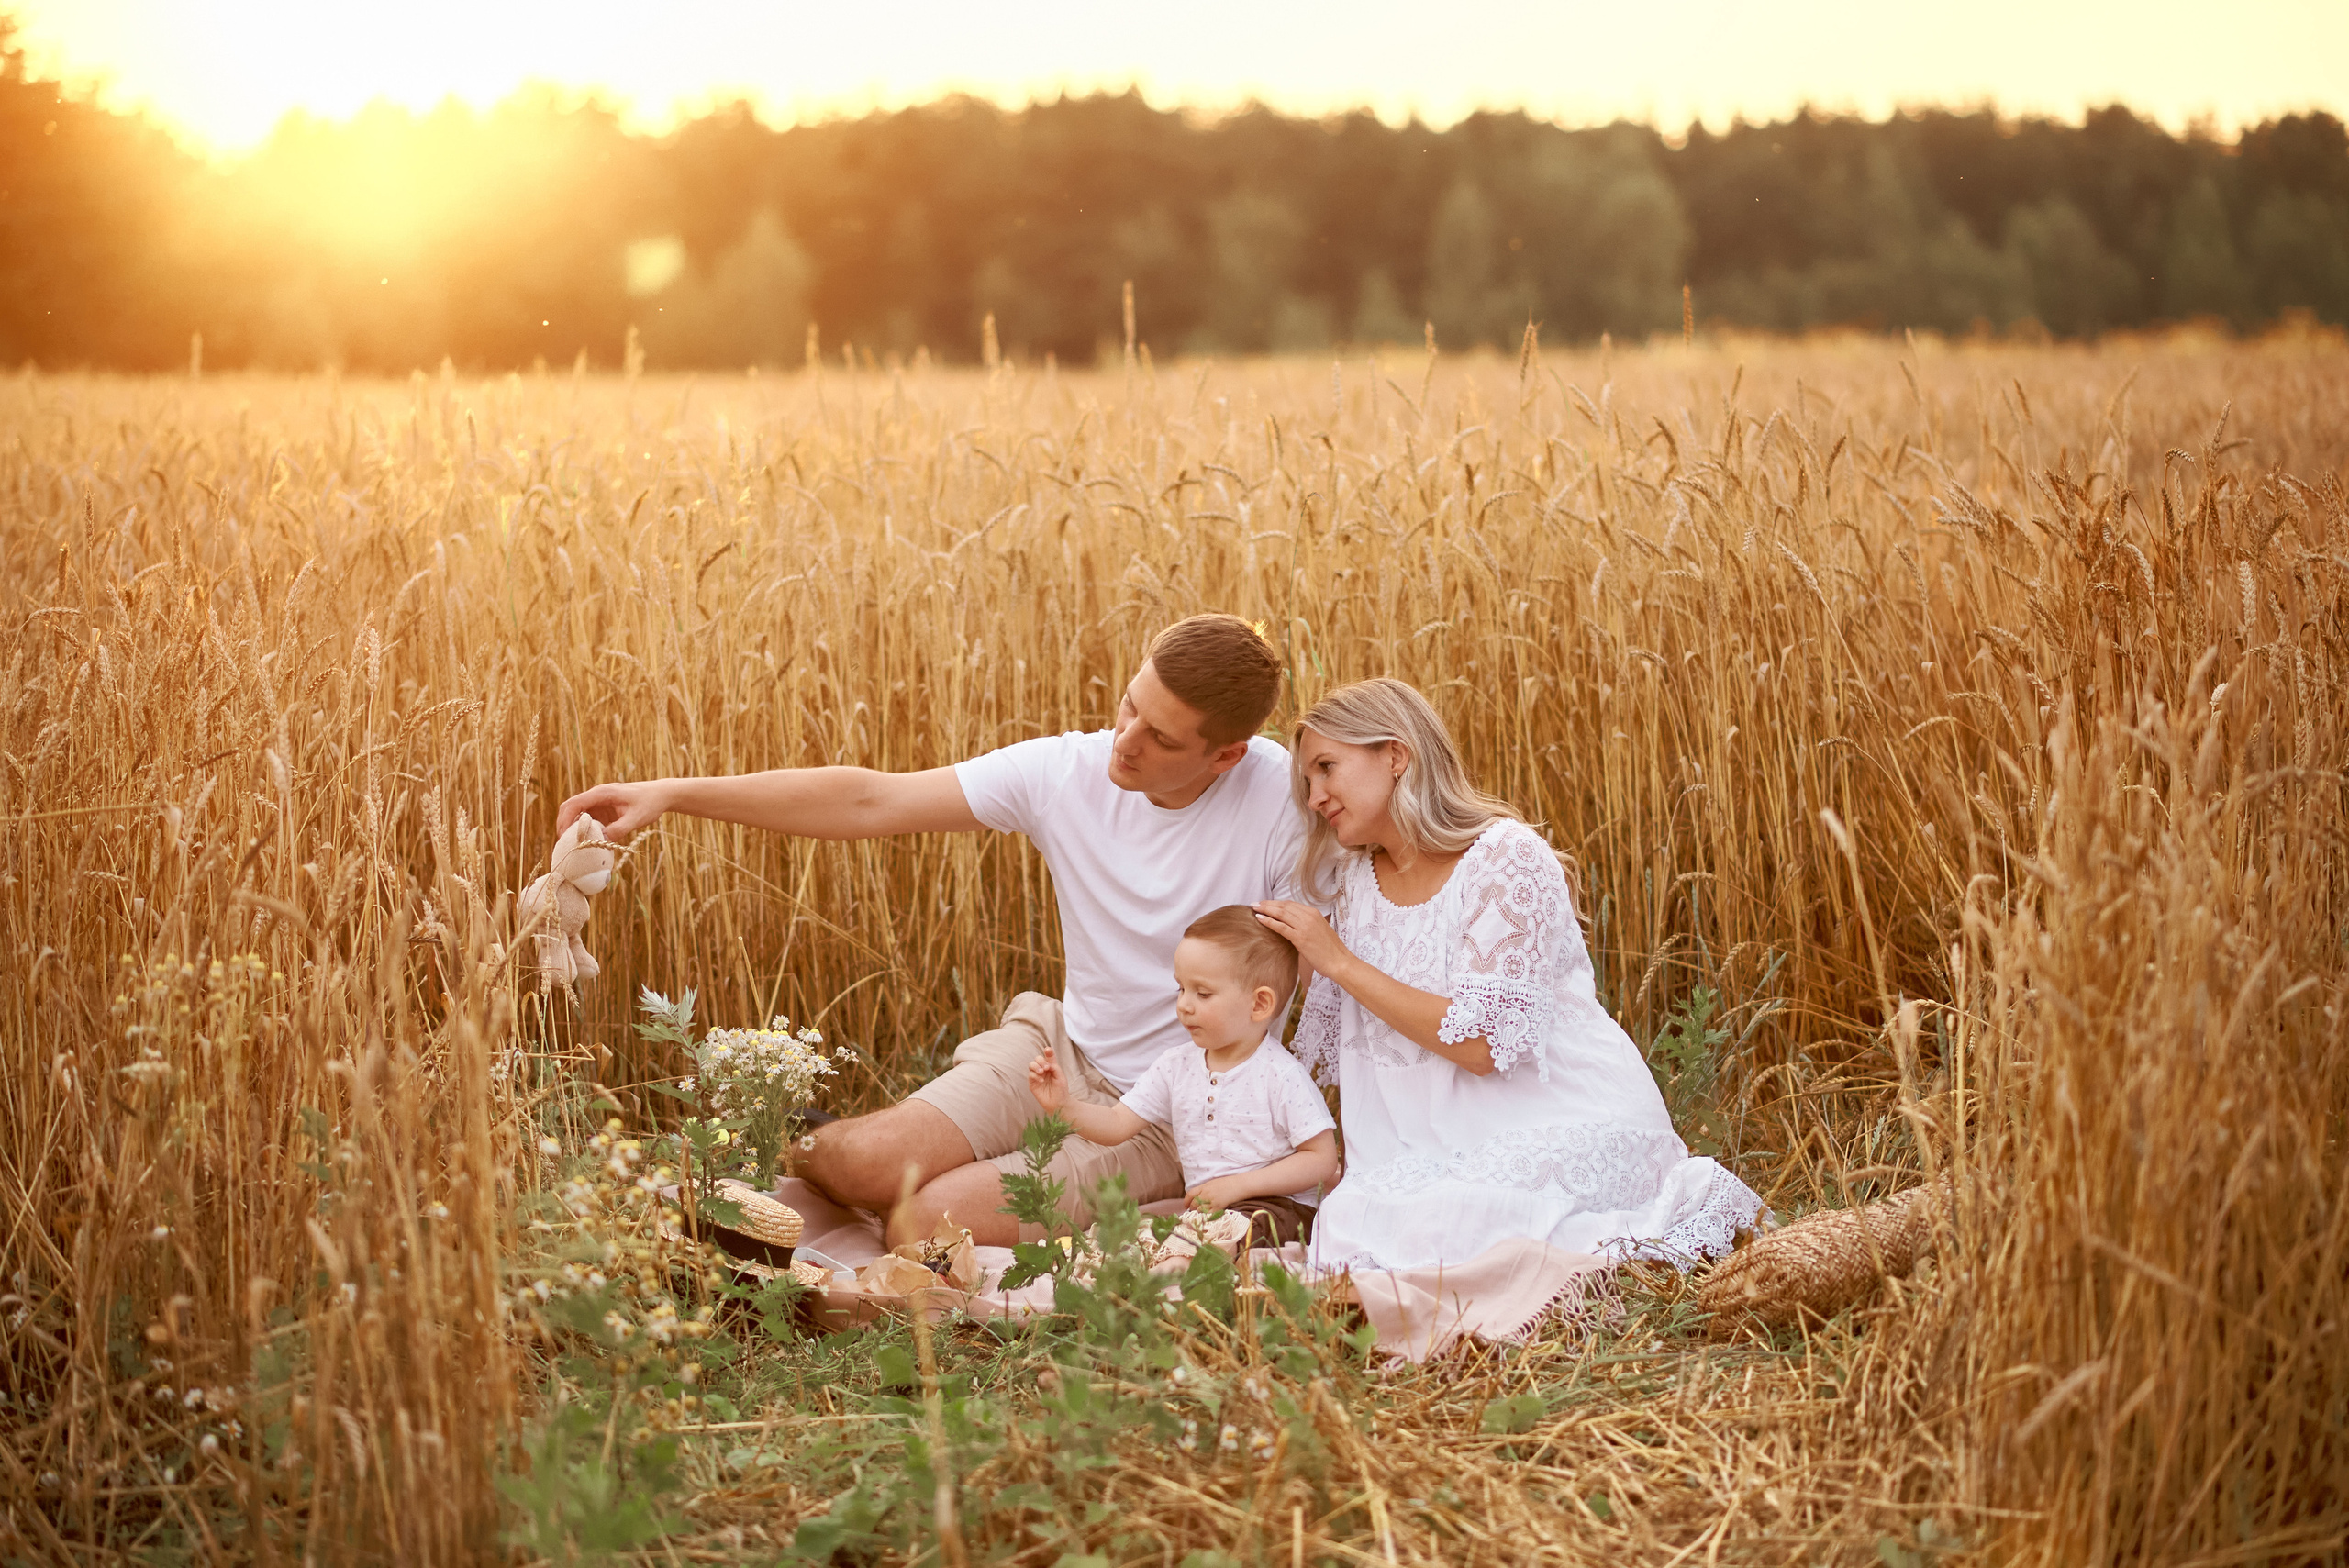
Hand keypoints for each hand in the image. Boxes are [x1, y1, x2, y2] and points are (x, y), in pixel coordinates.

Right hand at [557, 780, 672, 841]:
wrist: (661, 795)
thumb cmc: (649, 803)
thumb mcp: (636, 819)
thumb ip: (618, 829)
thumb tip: (600, 841)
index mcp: (602, 793)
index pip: (574, 804)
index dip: (565, 820)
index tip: (562, 836)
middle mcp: (597, 796)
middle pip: (571, 808)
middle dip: (564, 825)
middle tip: (564, 845)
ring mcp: (600, 802)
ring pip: (578, 815)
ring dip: (574, 829)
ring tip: (573, 846)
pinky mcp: (604, 809)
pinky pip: (589, 819)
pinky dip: (585, 830)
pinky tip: (588, 843)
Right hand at [1026, 1052, 1067, 1112]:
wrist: (1058, 1103)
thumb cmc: (1061, 1090)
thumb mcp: (1061, 1077)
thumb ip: (1055, 1068)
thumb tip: (1047, 1063)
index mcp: (1051, 1067)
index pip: (1048, 1057)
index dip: (1048, 1052)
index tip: (1048, 1049)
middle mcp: (1043, 1070)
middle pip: (1037, 1059)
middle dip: (1041, 1061)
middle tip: (1046, 1068)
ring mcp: (1037, 1076)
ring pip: (1031, 1065)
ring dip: (1036, 1066)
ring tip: (1042, 1072)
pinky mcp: (1032, 1083)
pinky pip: (1030, 1075)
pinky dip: (1035, 1076)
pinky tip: (1041, 1080)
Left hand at [1186, 1175, 1253, 1211]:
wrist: (1238, 1185)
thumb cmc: (1227, 1183)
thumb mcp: (1213, 1183)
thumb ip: (1204, 1190)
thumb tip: (1197, 1197)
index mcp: (1204, 1187)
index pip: (1190, 1194)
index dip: (1186, 1201)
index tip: (1186, 1206)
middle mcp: (1206, 1194)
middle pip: (1194, 1204)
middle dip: (1193, 1209)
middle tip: (1195, 1212)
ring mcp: (1211, 1201)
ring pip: (1200, 1210)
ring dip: (1199, 1213)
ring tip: (1202, 1214)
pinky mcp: (1217, 1208)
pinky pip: (1208, 1214)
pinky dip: (1206, 1216)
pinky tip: (1208, 1216)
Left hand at [1252, 900, 1346, 977]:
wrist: (1339, 961)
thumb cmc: (1330, 950)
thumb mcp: (1319, 931)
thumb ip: (1307, 924)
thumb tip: (1292, 924)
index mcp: (1314, 913)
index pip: (1290, 904)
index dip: (1276, 903)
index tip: (1265, 903)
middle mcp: (1309, 916)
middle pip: (1284, 906)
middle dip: (1268, 904)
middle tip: (1255, 903)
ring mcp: (1305, 926)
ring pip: (1281, 913)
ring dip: (1265, 910)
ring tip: (1254, 908)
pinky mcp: (1300, 937)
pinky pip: (1281, 926)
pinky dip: (1269, 921)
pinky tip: (1260, 919)